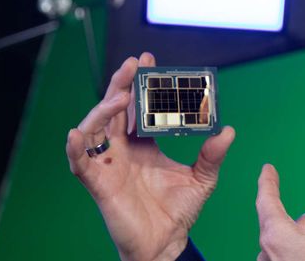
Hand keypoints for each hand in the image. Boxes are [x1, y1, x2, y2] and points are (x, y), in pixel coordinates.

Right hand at [66, 52, 235, 260]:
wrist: (167, 243)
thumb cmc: (180, 212)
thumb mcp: (203, 178)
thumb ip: (213, 154)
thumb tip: (229, 130)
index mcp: (145, 145)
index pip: (139, 108)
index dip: (142, 85)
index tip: (151, 61)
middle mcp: (124, 151)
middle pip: (115, 109)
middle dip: (122, 84)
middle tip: (134, 63)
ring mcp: (109, 165)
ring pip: (95, 128)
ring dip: (103, 108)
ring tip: (121, 95)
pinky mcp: (99, 184)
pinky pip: (80, 163)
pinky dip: (75, 148)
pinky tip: (77, 134)